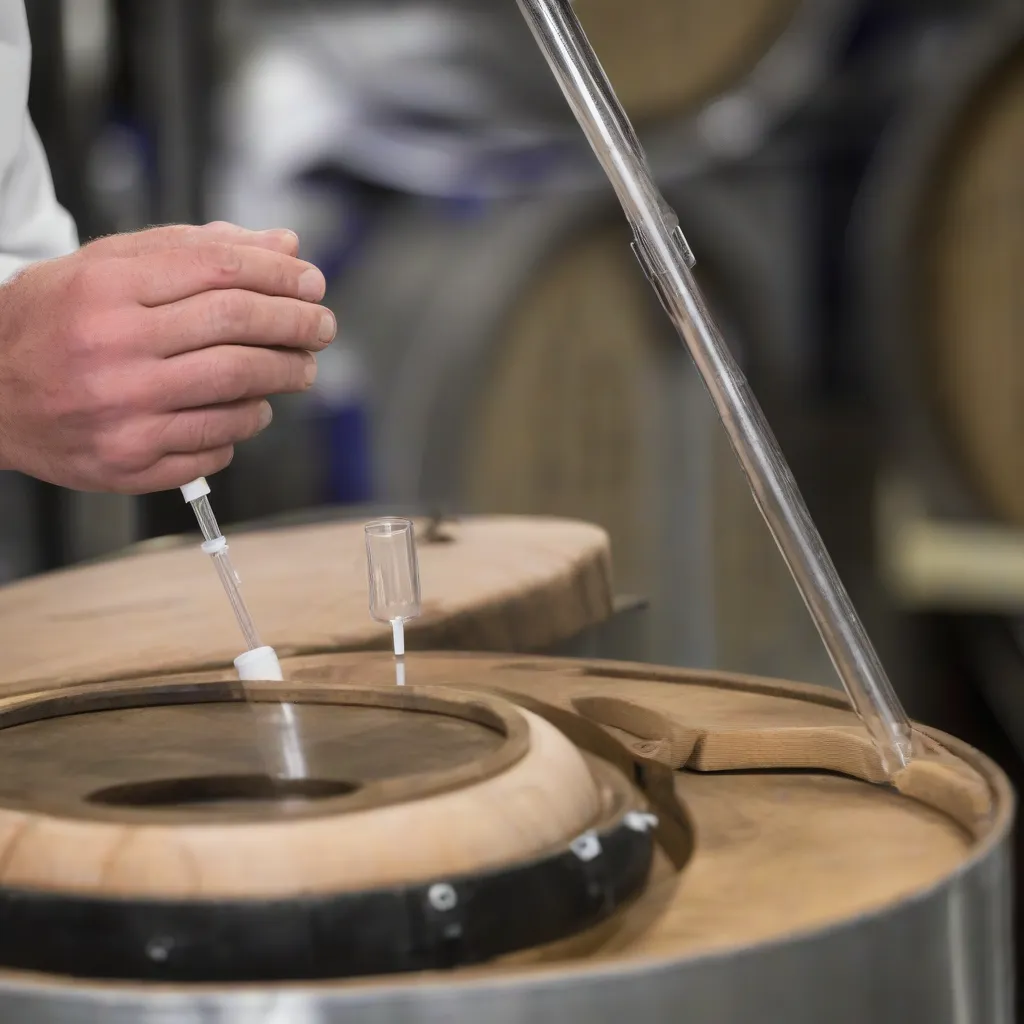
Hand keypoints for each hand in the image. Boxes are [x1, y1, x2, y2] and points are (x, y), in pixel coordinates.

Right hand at [0, 221, 335, 492]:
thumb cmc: (52, 322)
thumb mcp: (108, 266)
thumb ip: (196, 250)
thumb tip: (284, 248)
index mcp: (107, 290)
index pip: (223, 272)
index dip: (282, 277)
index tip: (312, 284)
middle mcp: (115, 352)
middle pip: (239, 331)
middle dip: (297, 327)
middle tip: (321, 328)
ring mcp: (124, 414)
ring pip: (237, 392)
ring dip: (282, 378)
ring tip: (297, 369)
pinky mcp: (130, 462)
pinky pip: (215, 445)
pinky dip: (244, 425)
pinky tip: (247, 409)